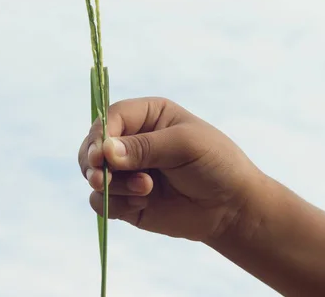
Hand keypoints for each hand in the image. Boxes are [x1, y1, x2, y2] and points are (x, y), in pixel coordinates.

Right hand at [78, 97, 262, 242]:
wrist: (232, 209)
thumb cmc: (215, 164)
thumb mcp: (185, 145)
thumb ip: (144, 147)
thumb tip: (105, 151)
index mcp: (146, 116)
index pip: (110, 118)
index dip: (99, 135)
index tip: (98, 156)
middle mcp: (131, 141)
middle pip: (92, 146)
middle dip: (94, 163)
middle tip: (103, 179)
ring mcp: (126, 172)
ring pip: (93, 175)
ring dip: (112, 186)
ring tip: (145, 191)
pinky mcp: (125, 200)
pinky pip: (101, 202)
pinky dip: (114, 205)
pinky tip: (142, 203)